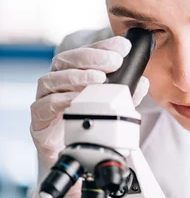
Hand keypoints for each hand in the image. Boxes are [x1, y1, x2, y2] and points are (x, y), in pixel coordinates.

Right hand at [30, 35, 148, 197]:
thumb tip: (143, 82)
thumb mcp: (111, 106)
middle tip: (114, 61)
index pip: (88, 51)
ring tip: (99, 79)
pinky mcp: (39, 116)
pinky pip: (46, 104)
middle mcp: (57, 80)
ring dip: (78, 76)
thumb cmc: (86, 122)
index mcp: (74, 72)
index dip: (104, 46)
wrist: (67, 151)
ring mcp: (45, 96)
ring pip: (54, 78)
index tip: (123, 46)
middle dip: (93, 57)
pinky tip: (78, 99)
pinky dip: (63, 99)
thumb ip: (125, 94)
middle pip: (68, 59)